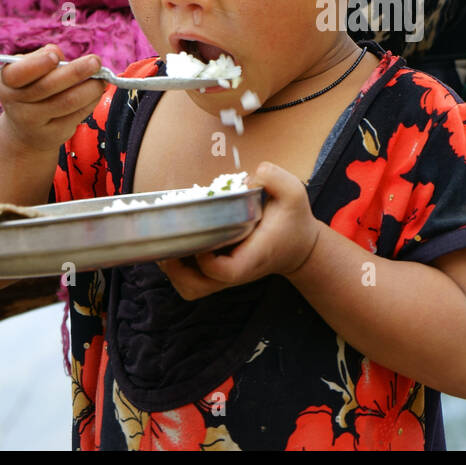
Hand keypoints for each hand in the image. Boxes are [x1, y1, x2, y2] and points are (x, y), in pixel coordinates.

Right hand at [0, 44, 106, 153]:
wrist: (26, 128)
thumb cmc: (32, 88)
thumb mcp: (30, 70)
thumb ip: (43, 58)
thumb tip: (60, 55)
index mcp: (9, 81)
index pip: (19, 73)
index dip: (38, 64)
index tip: (56, 56)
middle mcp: (16, 103)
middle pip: (48, 87)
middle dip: (75, 72)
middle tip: (95, 61)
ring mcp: (34, 121)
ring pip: (67, 102)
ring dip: (90, 88)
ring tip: (103, 78)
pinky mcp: (53, 134)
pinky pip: (77, 114)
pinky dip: (91, 101)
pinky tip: (98, 92)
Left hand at [156, 162, 322, 300]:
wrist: (299, 248)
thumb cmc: (293, 220)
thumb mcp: (294, 193)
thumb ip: (275, 178)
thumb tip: (249, 176)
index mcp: (253, 256)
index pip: (225, 272)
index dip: (206, 260)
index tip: (203, 238)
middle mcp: (236, 272)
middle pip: (196, 288)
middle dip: (176, 269)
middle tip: (168, 243)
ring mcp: (224, 277)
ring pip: (189, 288)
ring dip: (173, 271)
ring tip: (167, 243)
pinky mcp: (218, 275)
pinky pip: (190, 282)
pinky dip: (177, 269)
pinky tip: (177, 243)